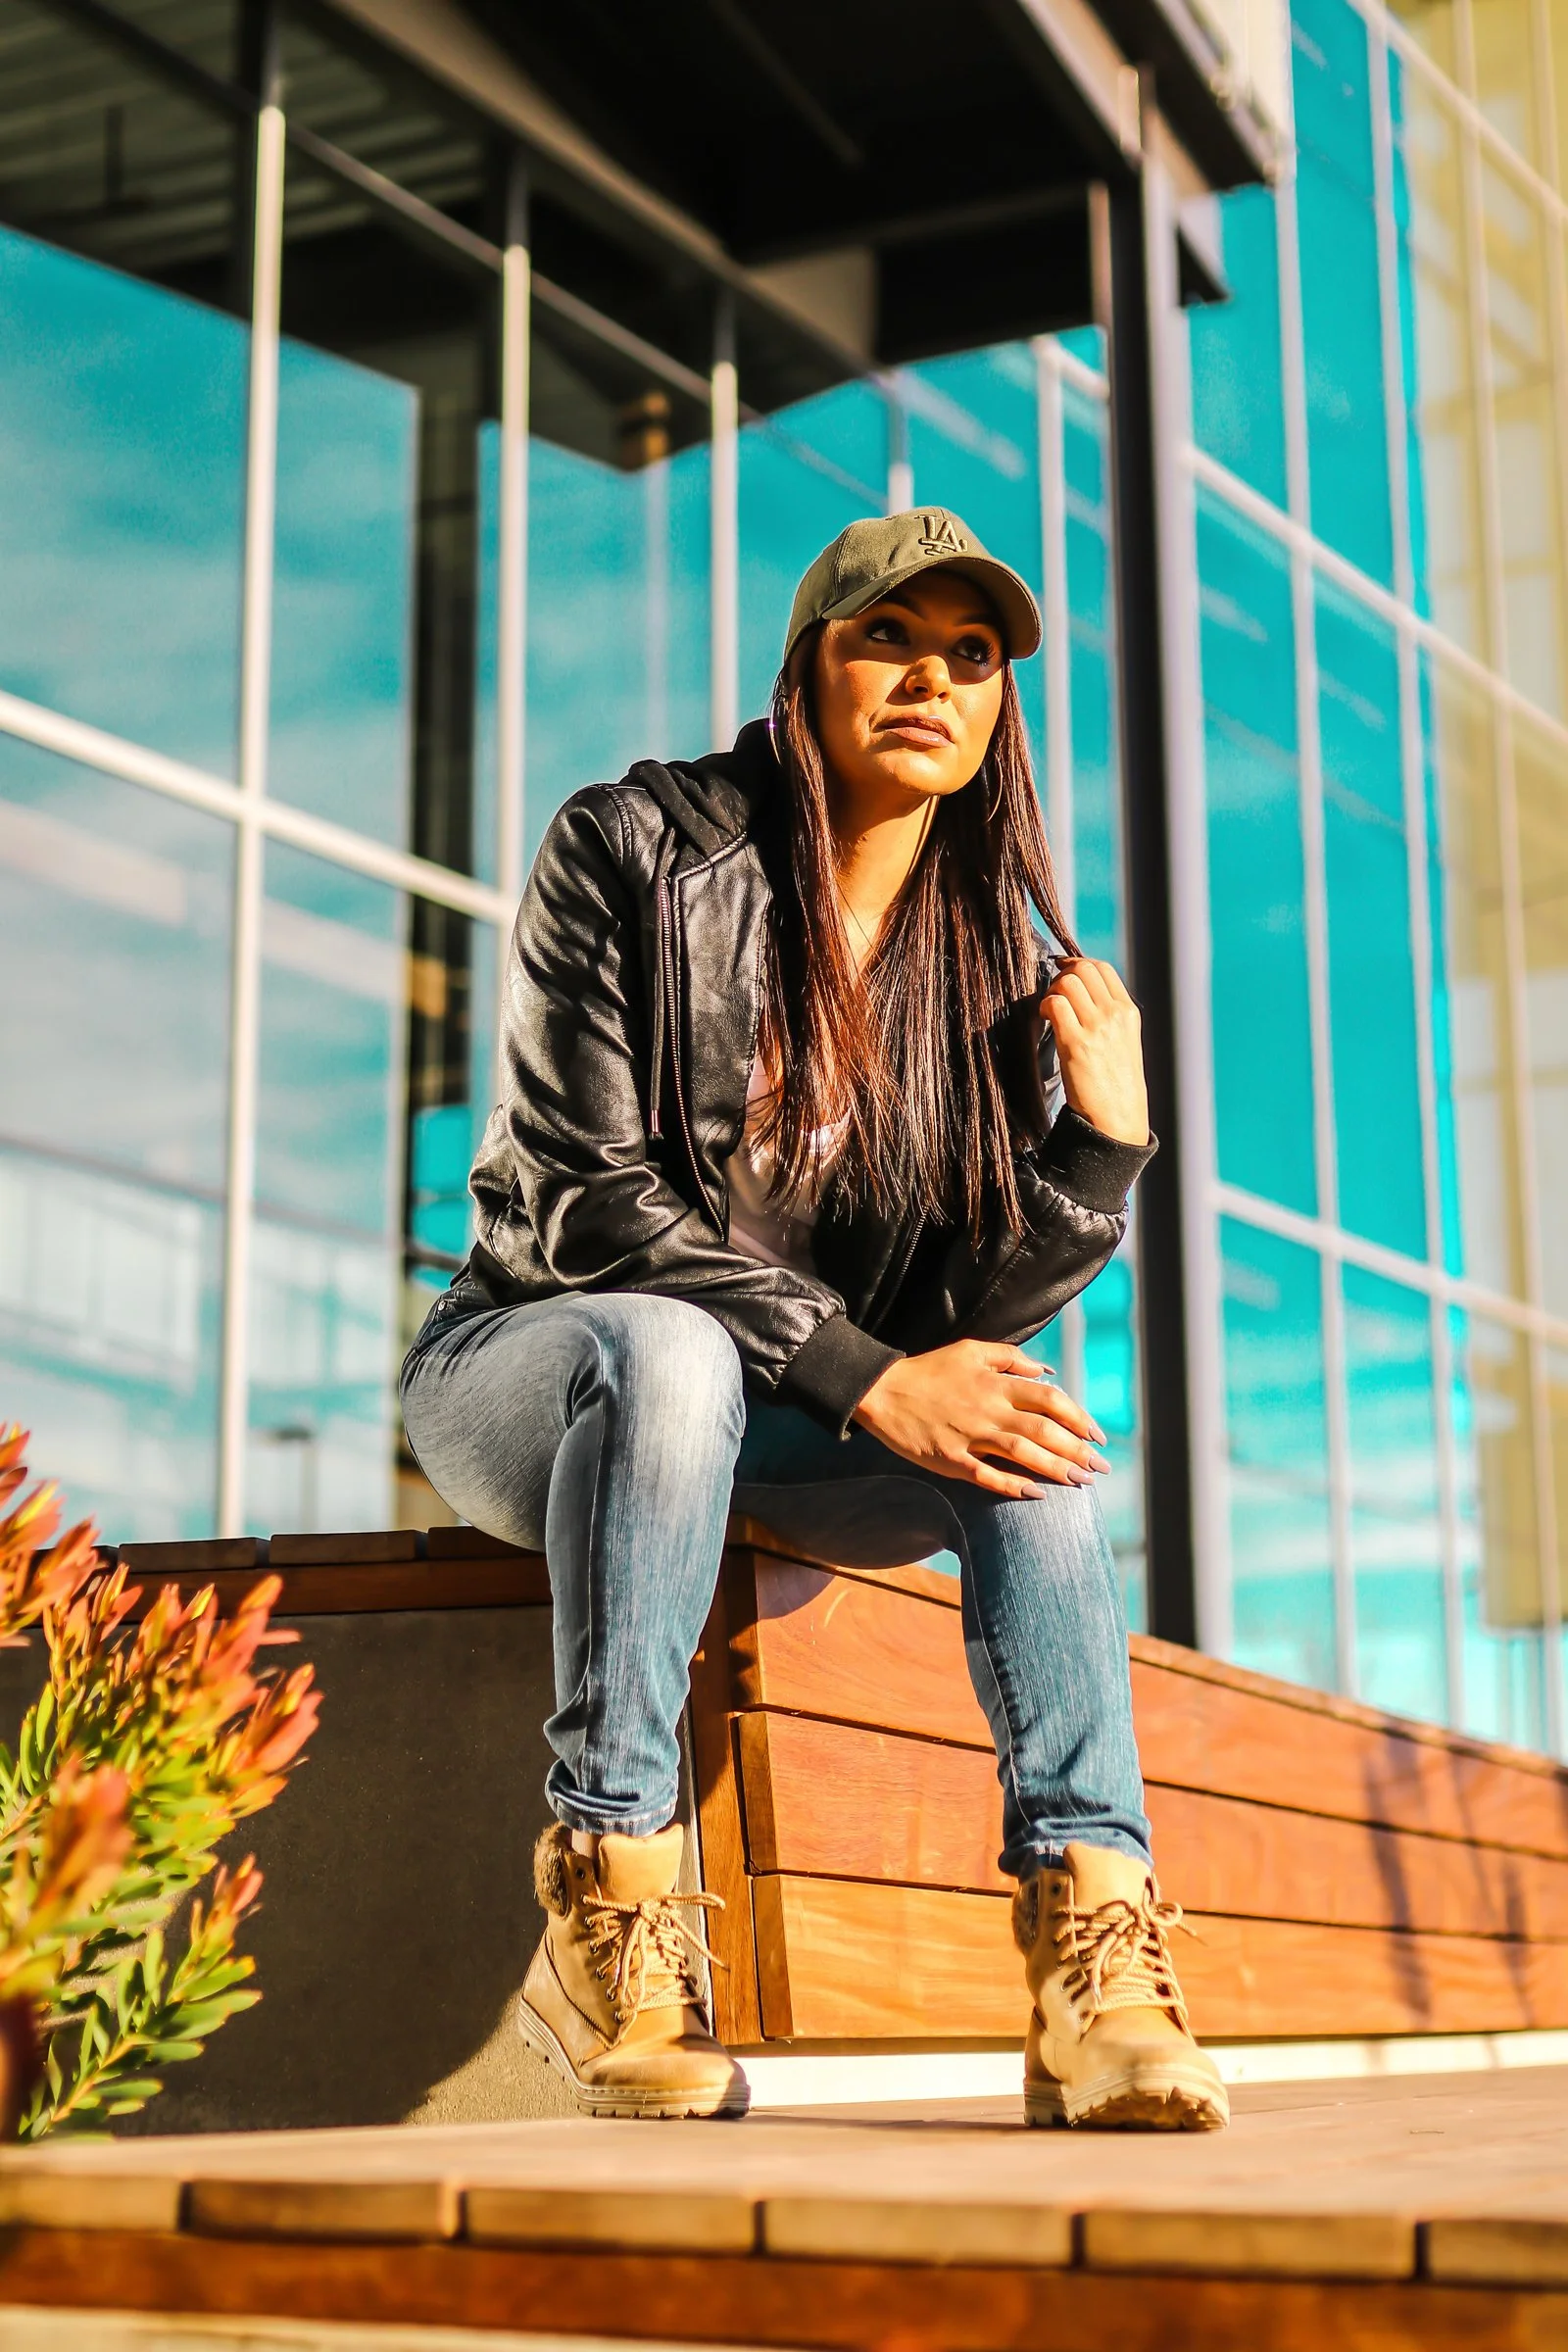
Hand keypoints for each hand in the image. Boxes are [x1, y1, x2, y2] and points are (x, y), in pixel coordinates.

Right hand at [852, 1340, 1109, 1499]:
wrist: (882, 1390)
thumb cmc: (929, 1369)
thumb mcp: (971, 1350)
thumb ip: (1011, 1358)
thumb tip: (1048, 1372)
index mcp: (995, 1383)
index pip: (1049, 1400)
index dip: (1078, 1418)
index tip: (1096, 1435)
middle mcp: (988, 1409)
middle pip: (1043, 1431)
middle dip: (1077, 1450)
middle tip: (1099, 1468)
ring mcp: (969, 1436)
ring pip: (1022, 1454)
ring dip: (1055, 1468)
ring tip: (1080, 1482)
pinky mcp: (949, 1458)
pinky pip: (986, 1475)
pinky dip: (1012, 1485)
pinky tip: (1035, 1494)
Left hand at [1040, 959, 1148, 1145]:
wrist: (1117, 1117)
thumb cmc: (1115, 1081)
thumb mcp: (1123, 1040)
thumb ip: (1107, 1014)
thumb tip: (1078, 989)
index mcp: (1128, 1012)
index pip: (1101, 968)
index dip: (1077, 964)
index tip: (1064, 974)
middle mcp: (1115, 1014)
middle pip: (1082, 969)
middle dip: (1062, 976)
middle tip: (1054, 995)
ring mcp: (1096, 1027)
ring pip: (1067, 982)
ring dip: (1051, 991)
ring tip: (1049, 1011)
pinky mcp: (1076, 1043)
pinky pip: (1054, 1004)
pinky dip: (1044, 1006)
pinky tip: (1045, 1020)